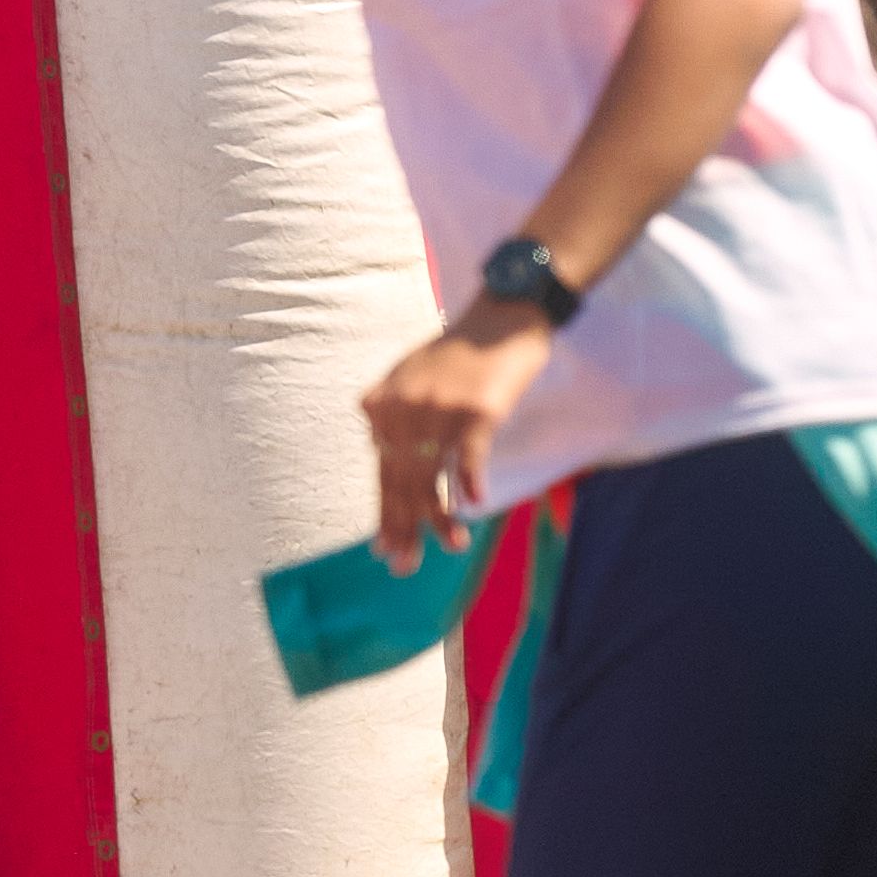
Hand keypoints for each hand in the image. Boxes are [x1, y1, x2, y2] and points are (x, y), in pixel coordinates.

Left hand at [358, 302, 553, 561]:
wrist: (504, 310)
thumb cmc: (462, 346)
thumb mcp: (410, 370)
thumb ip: (390, 405)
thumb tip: (372, 433)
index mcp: (386, 403)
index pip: (382, 469)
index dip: (384, 511)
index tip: (383, 547)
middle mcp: (405, 408)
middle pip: (399, 478)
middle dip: (402, 527)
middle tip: (403, 566)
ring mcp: (439, 409)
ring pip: (431, 475)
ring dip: (438, 518)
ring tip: (448, 547)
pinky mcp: (477, 409)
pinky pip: (468, 456)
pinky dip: (470, 483)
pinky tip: (473, 508)